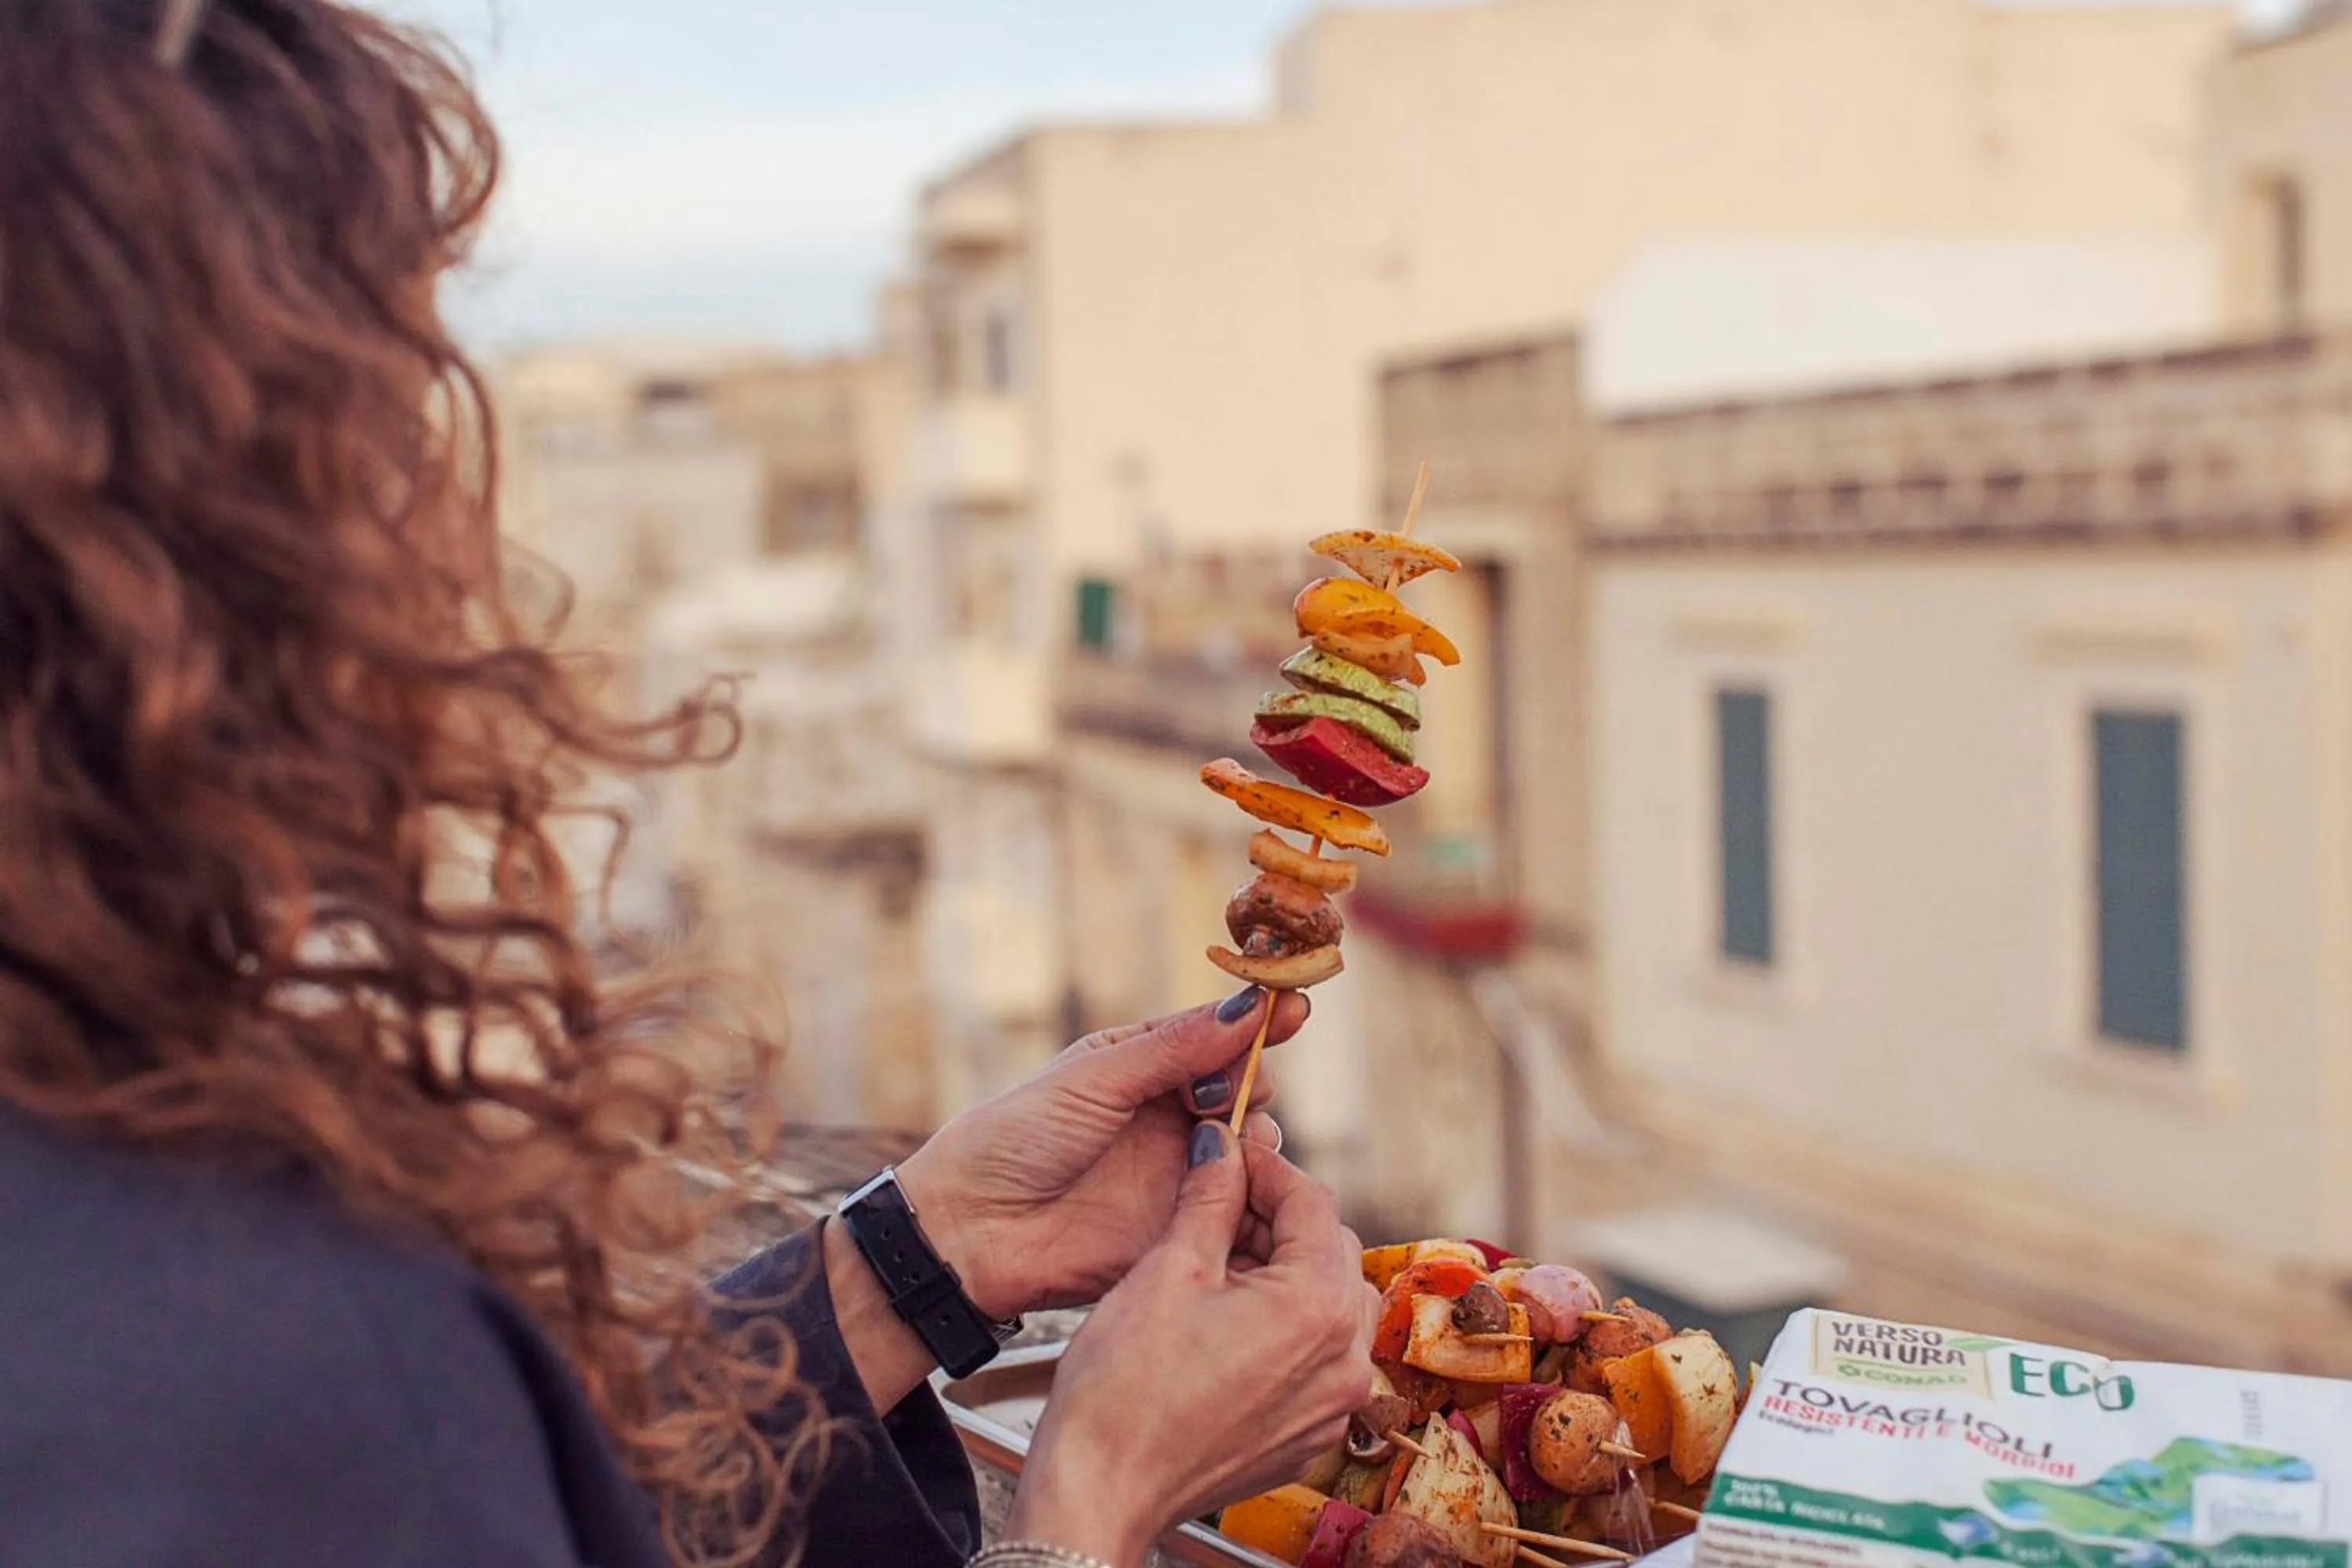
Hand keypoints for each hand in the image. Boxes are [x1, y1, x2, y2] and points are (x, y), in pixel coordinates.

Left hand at [896, 988, 1307, 1318]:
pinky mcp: (1180, 1225)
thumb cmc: (1016, 1139)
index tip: (1294, 1007)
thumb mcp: (1095, 1079)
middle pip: (1241, 1087)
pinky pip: (1236, 1207)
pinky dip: (1251, 1195)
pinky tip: (1244, 1187)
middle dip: (1250, 1081)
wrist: (971, 1230)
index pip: (1212, 1034)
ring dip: (1254, 1138)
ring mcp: (1176, 1172)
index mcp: (1138, 1065)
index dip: (1255, 1022)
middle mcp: (1164, 1114)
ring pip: (1250, 1147)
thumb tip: (1247, 1007)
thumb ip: (1174, 1047)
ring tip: (1225, 1141)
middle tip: (1224, 1091)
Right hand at [1006, 1129, 1377, 1565]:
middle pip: (1331, 1251)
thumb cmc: (1124, 1388)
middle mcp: (1345, 1359)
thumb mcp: (1168, 1269)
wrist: (1101, 1490)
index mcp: (1317, 1307)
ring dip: (1286, 1274)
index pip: (1312, 1203)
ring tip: (1219, 1266)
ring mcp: (1333, 1405)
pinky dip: (1286, 1329)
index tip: (1230, 1155)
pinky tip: (1227, 1323)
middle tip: (1220, 1207)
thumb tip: (1223, 1146)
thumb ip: (1210, 1198)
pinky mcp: (1310, 1436)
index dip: (1266, 1168)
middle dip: (1279, 1221)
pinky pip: (1319, 1360)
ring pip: (1331, 1305)